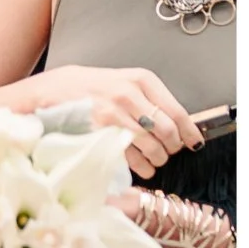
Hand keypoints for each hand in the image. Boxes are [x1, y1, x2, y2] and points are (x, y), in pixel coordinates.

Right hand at [35, 65, 204, 177]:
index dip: (189, 131)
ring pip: (153, 147)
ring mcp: (115, 116)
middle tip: (169, 150)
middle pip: (168, 131)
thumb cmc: (92, 87)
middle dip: (173, 146)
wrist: (54, 90)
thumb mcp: (125, 81)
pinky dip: (143, 167)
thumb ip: (150, 98)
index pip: (177, 111)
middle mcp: (130, 95)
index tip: (194, 141)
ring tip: (155, 159)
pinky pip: (132, 158)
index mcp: (141, 80)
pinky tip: (143, 166)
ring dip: (159, 159)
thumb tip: (178, 123)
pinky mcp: (101, 134)